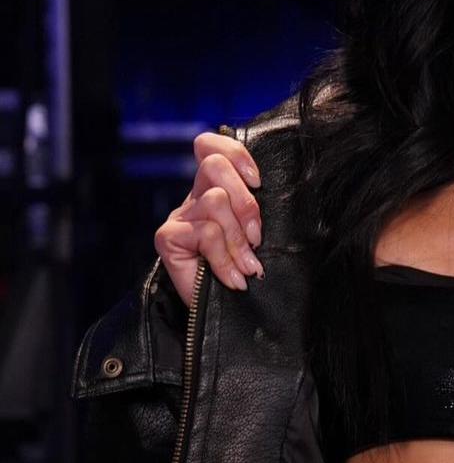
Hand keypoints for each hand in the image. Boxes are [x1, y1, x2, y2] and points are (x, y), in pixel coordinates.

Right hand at [153, 133, 263, 308]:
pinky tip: (233, 278)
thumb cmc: (244, 271)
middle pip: (215, 166)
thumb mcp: (255, 236)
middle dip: (246, 203)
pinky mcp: (168, 238)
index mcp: (215, 189)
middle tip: (257, 238)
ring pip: (215, 201)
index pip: (211, 146)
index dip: (235, 154)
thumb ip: (257, 212)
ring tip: (248, 266)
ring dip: (238, 239)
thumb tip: (276, 193)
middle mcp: (194, 197)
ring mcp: (179, 217)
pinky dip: (225, 259)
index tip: (257, 182)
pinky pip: (206, 233)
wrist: (218, 316)